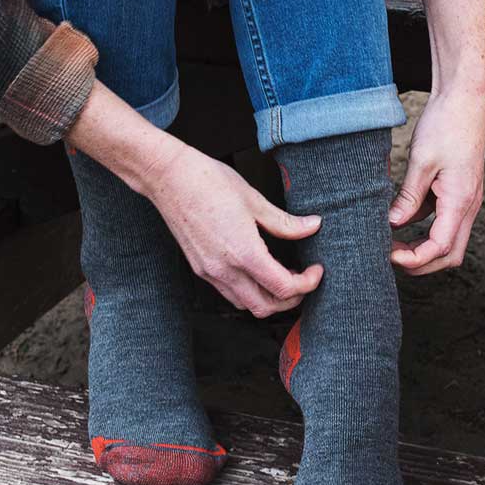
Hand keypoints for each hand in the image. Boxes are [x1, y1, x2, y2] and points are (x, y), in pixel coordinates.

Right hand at [144, 140, 322, 316]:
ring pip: (246, 305)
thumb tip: (313, 226)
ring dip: (269, 298)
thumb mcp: (255, 200)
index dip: (307, 284)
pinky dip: (249, 291)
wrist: (168, 176)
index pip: (283, 288)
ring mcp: (209, 272)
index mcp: (244, 253)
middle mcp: (225, 270)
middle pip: (266, 307)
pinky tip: (258, 269)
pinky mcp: (200, 268)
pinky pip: (229, 293)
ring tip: (282, 275)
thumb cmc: (208, 182)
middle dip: (291, 300)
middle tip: (303, 279)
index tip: (316, 271)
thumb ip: (286, 223)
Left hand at [388, 0, 484, 275]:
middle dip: (421, 264)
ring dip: (422, 248)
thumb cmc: (446, 124)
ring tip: (391, 244)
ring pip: (448, 240)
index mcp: (461, 201)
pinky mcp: (458, 190)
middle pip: (450, 254)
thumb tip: (393, 225)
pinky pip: (441, 220)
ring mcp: (465, 199)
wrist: (465, 97)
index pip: (440, 248)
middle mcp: (468, 205)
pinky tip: (398, 220)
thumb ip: (408, 197)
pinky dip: (422, 228)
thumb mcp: (422, 161)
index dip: (414, 259)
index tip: (389, 256)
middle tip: (390, 258)